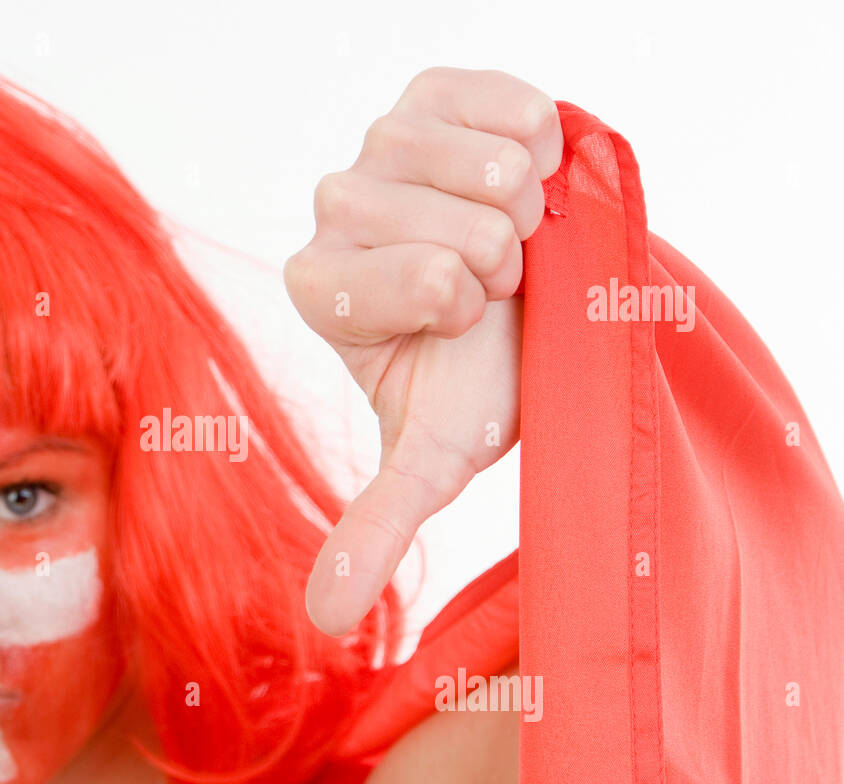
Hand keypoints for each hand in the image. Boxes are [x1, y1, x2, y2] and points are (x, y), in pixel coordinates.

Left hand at [283, 67, 562, 635]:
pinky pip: (507, 106)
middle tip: (491, 278)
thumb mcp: (435, 455)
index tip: (467, 319)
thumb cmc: (479, 376)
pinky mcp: (429, 94)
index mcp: (313, 288)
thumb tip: (325, 621)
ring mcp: (376, 143)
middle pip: (460, 227)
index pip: (422, 282)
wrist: (533, 302)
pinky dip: (537, 149)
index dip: (471, 304)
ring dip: (524, 210)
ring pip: (485, 168)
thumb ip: (378, 526)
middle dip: (504, 262)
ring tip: (505, 231)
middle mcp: (329, 210)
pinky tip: (513, 178)